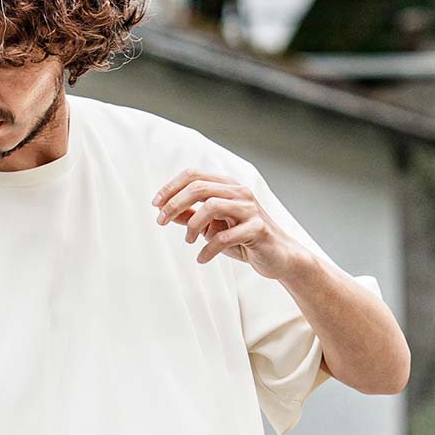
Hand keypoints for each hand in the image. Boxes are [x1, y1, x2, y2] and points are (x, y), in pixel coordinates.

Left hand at [152, 168, 305, 279]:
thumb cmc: (245, 240)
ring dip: (192, 225)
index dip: (171, 187)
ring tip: (189, 241)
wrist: (279, 257)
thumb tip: (168, 213)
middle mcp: (239, 192)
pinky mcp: (257, 229)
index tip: (156, 205)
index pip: (194, 175)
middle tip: (161, 222)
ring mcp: (249, 209)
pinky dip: (208, 249)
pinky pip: (225, 236)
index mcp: (227, 186)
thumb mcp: (214, 228)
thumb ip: (193, 218)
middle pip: (199, 187)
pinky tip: (202, 258)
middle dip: (175, 204)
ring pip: (211, 206)